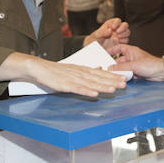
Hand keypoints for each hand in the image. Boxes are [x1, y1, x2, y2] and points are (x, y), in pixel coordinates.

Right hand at [0, 52, 126, 97]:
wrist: (38, 68)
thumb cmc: (55, 71)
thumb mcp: (73, 69)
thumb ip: (86, 70)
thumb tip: (99, 69)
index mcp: (82, 69)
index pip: (100, 73)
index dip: (113, 76)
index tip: (124, 78)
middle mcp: (79, 73)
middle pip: (98, 77)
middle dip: (112, 80)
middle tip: (125, 83)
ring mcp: (72, 78)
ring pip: (90, 83)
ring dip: (103, 86)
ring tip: (114, 89)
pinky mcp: (64, 85)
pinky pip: (77, 88)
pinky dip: (86, 91)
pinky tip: (94, 94)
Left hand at [84, 18, 129, 48]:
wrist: (96, 47)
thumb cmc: (95, 39)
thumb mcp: (97, 35)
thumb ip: (103, 32)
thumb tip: (109, 30)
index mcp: (111, 24)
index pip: (118, 20)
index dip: (117, 23)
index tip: (113, 27)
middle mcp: (117, 29)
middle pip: (125, 25)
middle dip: (123, 28)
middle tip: (117, 32)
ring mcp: (119, 35)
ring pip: (127, 32)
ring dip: (124, 34)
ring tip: (118, 37)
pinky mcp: (121, 42)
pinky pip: (126, 40)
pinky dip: (123, 41)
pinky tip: (118, 42)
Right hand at [108, 44, 163, 80]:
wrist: (162, 73)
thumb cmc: (150, 65)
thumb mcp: (133, 65)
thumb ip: (121, 67)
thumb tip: (110, 68)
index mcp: (131, 51)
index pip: (119, 48)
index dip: (112, 50)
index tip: (104, 54)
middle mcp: (132, 57)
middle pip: (119, 60)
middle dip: (114, 65)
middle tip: (106, 69)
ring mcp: (134, 65)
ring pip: (123, 68)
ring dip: (119, 72)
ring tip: (112, 76)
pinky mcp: (137, 72)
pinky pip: (127, 74)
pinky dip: (124, 76)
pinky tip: (121, 80)